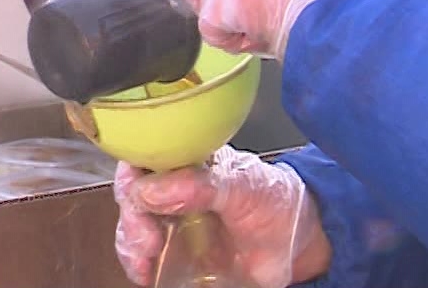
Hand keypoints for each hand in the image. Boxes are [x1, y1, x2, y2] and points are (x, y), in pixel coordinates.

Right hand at [115, 146, 329, 287]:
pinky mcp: (175, 252)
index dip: (133, 174)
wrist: (297, 242)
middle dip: (132, 216)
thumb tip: (155, 189)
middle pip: (132, 193)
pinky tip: (146, 272)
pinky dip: (137, 265)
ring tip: (148, 256)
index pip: (144, 155)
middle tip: (149, 237)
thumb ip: (203, 184)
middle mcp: (174, 187)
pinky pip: (143, 256)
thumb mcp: (245, 186)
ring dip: (130, 242)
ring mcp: (172, 220)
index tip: (138, 196)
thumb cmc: (274, 201)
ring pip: (131, 226)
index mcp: (189, 160)